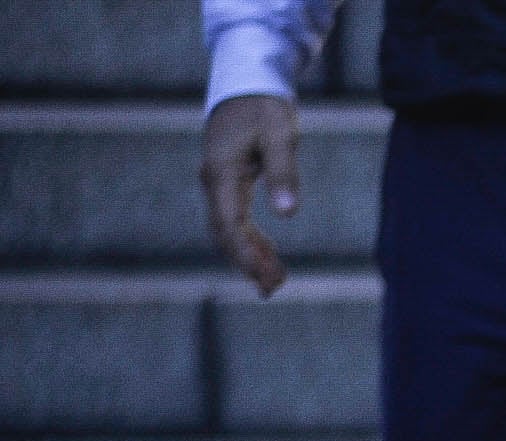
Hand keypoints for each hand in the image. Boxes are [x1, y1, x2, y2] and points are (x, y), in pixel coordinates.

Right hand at [201, 93, 299, 295]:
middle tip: (273, 288)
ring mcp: (218, 182)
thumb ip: (284, 173)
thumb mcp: (280, 136)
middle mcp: (213, 181)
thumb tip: (288, 214)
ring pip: (228, 230)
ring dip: (248, 256)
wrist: (247, 82)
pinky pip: (233, 219)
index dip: (245, 254)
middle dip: (247, 262)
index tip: (264, 278)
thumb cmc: (265, 107)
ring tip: (274, 282)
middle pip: (224, 233)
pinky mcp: (228, 182)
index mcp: (221, 173)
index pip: (229, 224)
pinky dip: (249, 240)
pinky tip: (268, 255)